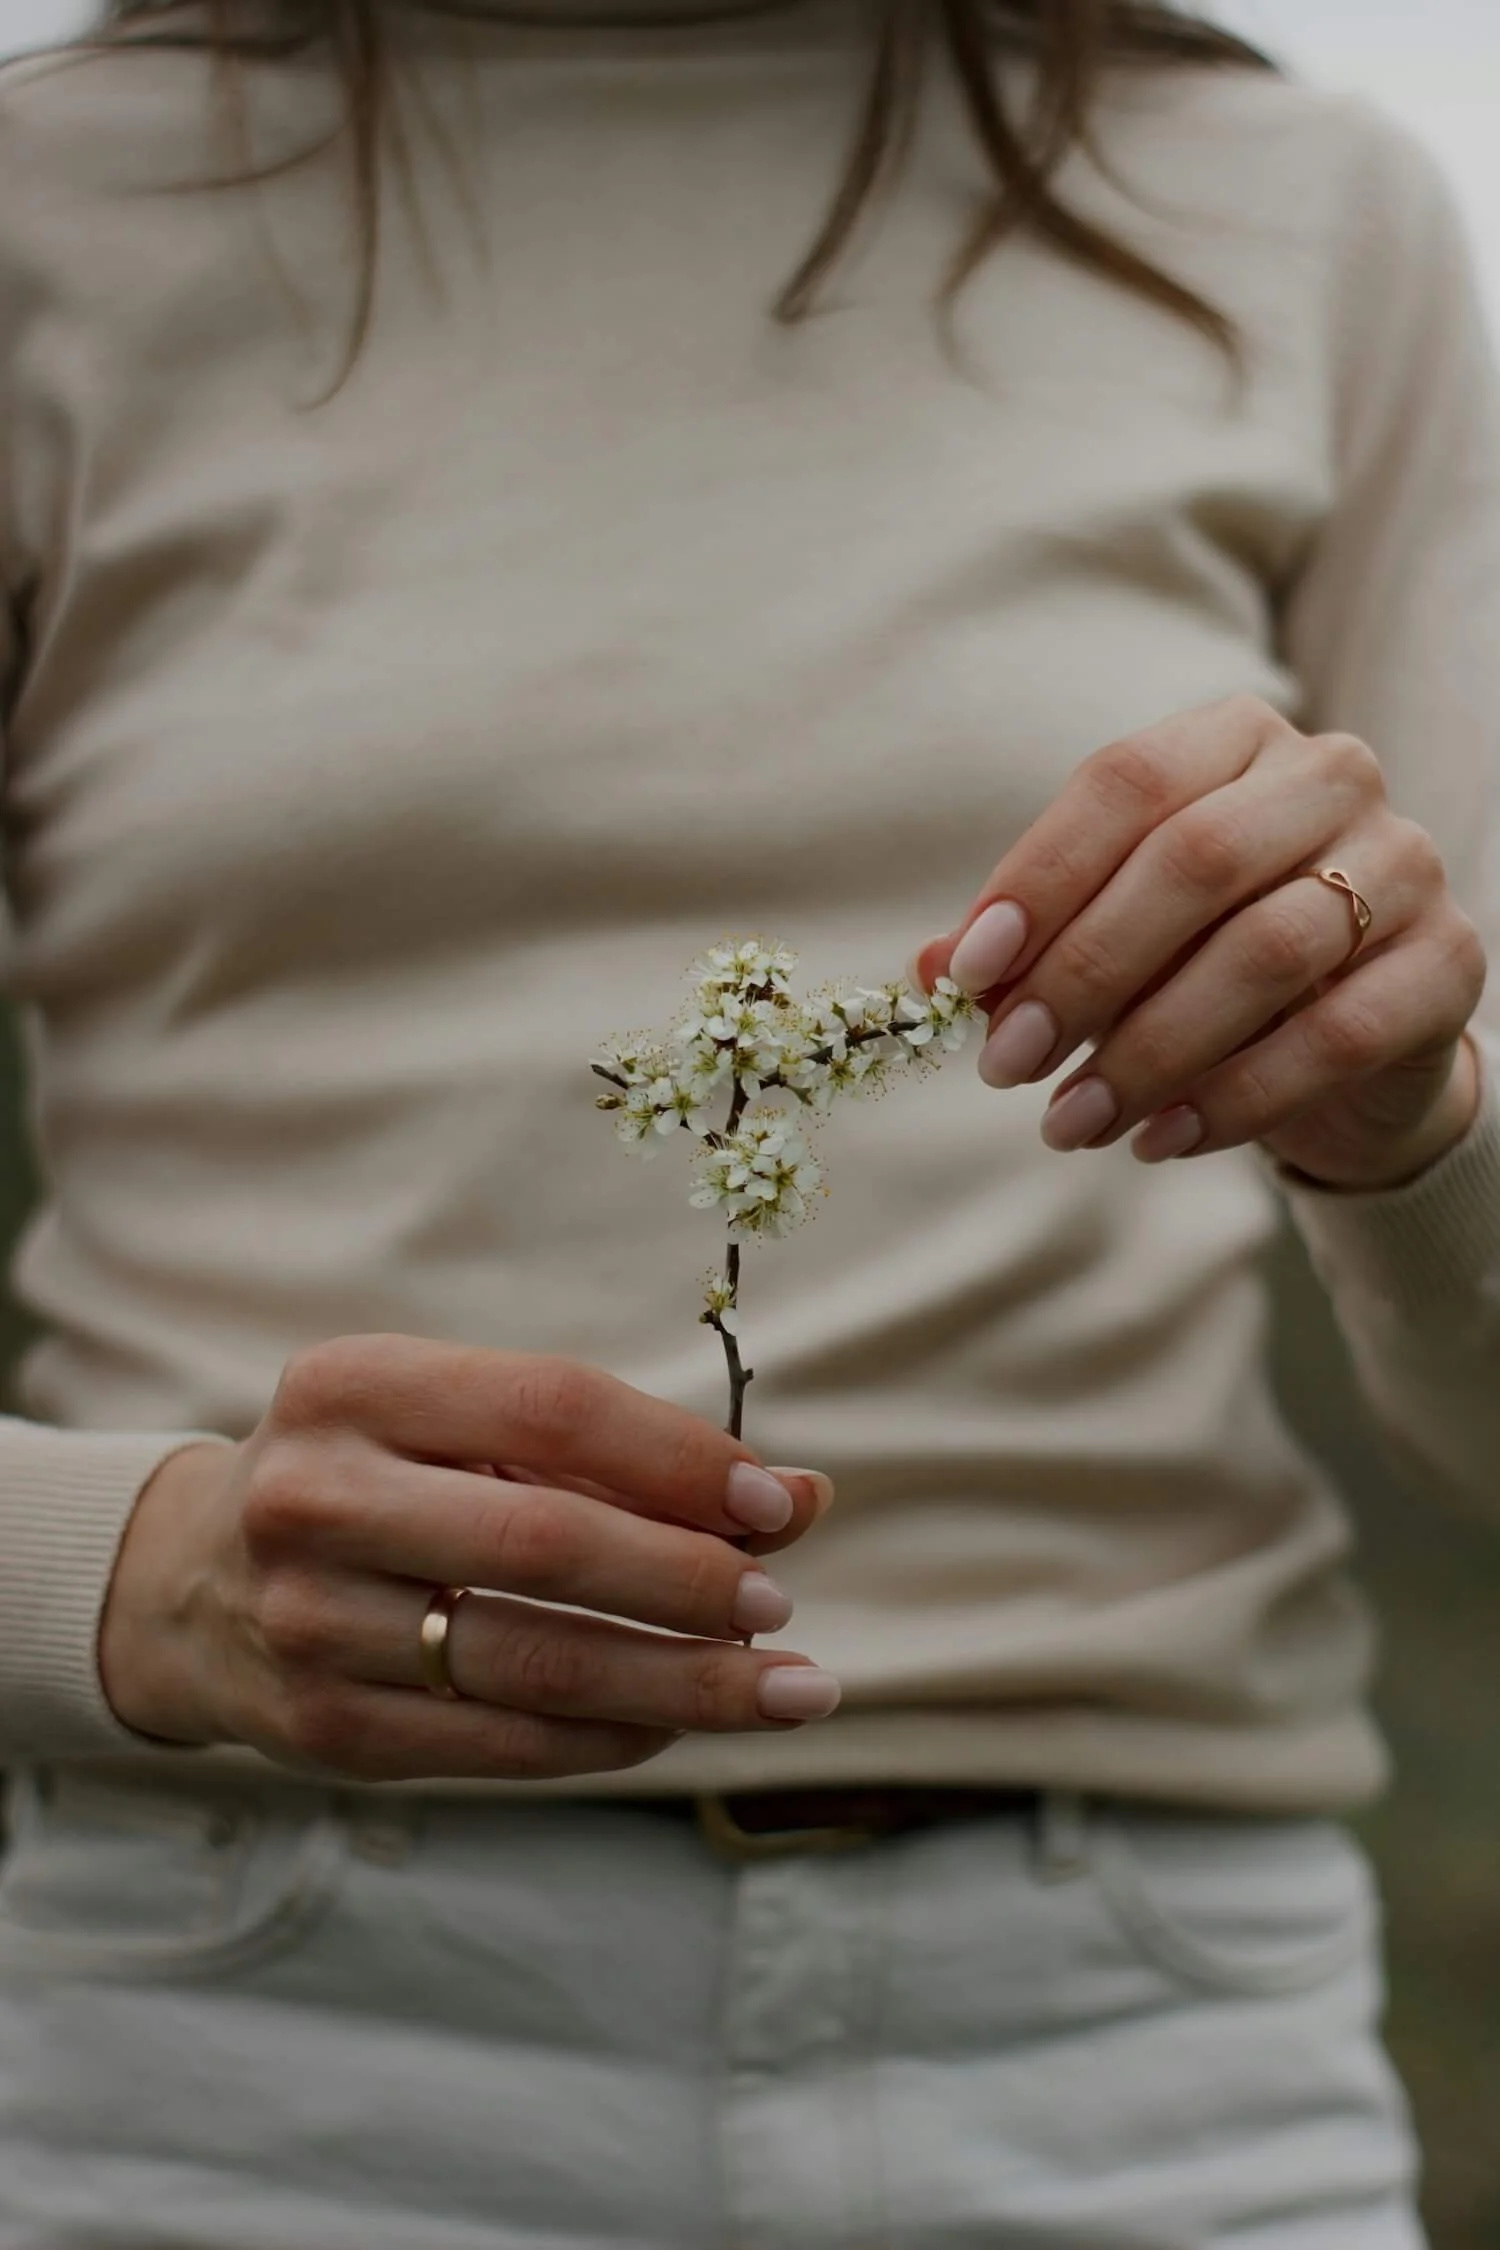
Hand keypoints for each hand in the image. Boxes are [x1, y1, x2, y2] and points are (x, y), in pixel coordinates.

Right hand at [98, 1335, 837, 1782]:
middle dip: (686, 1580)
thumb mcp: (464, 1426)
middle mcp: (315, 1496)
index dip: (678, 1457)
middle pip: (544, 1542)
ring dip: (682, 1681)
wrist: (195, 1585)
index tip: (774, 1501)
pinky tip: (682, 1721)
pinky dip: (614, 1737)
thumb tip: (800, 1500)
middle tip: (779, 1604)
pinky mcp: (323, 1729)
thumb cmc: (381, 1481)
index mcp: (355, 1383)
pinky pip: (503, 1744)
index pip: (552, 1407)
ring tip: (788, 1688)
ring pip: (534, 1663)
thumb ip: (619, 1453)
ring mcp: (309, 1621)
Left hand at [915, 696, 1485, 1189]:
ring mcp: (1403, 864)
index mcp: (1233, 738)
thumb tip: (925, 972)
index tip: (966, 975)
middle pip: (1192, 862)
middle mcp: (1329, 776)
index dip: (1037, 879)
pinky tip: (1160, 1140)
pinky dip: (1235, 1097)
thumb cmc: (1203, 961)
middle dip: (1083, 973)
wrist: (1352, 1040)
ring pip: (1264, 951)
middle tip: (1007, 1064)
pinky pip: (1336, 1034)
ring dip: (1149, 1050)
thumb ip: (1027, 943)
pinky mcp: (1445, 963)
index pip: (1125, 784)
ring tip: (1071, 1121)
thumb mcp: (1111, 938)